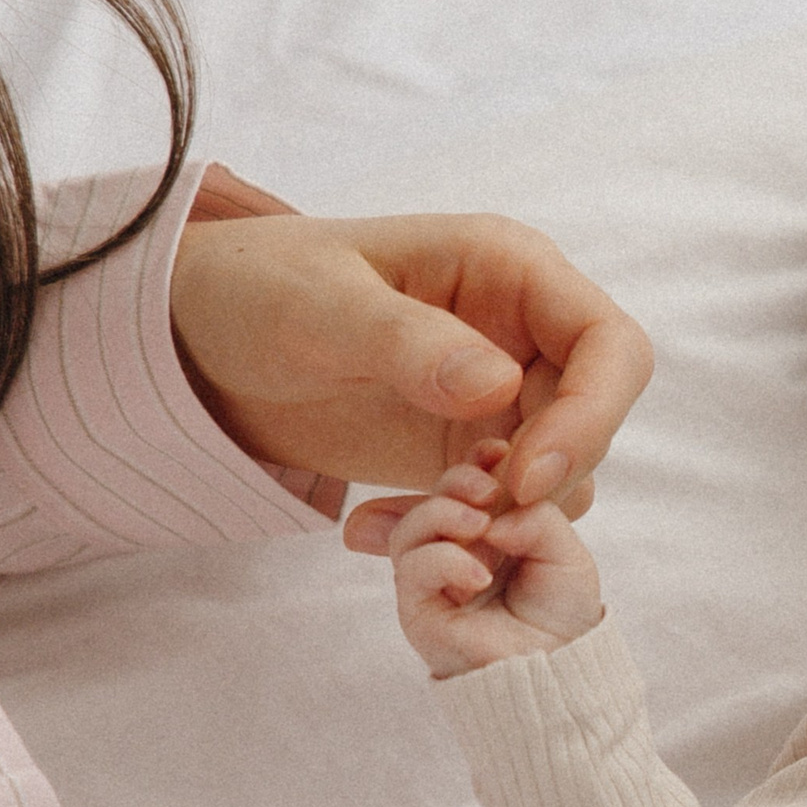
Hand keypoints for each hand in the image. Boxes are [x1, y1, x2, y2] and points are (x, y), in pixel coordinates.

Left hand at [166, 209, 651, 534]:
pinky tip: (373, 528)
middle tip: (462, 521)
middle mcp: (523, 334)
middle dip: (544, 483)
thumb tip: (500, 387)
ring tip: (397, 522)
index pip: (611, 347)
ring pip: (558, 478)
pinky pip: (499, 509)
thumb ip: (406, 340)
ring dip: (496, 519)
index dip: (593, 416)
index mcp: (510, 271)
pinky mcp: (467, 452)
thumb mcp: (317, 304)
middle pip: (595, 423)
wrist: (195, 339)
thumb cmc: (254, 288)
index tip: (528, 479)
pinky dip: (453, 535)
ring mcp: (501, 397)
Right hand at [388, 446, 603, 677]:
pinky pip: (412, 569)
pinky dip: (444, 560)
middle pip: (431, 498)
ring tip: (480, 527)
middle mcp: (455, 550)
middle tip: (487, 490)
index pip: (464, 485)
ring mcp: (433, 580)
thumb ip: (536, 517)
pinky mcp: (419, 610)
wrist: (561, 669)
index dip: (474, 462)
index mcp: (489, 530)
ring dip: (442, 515)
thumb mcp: (565, 552)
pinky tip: (479, 573)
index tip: (498, 451)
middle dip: (454, 482)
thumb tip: (494, 515)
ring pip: (409, 529)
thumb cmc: (563, 614)